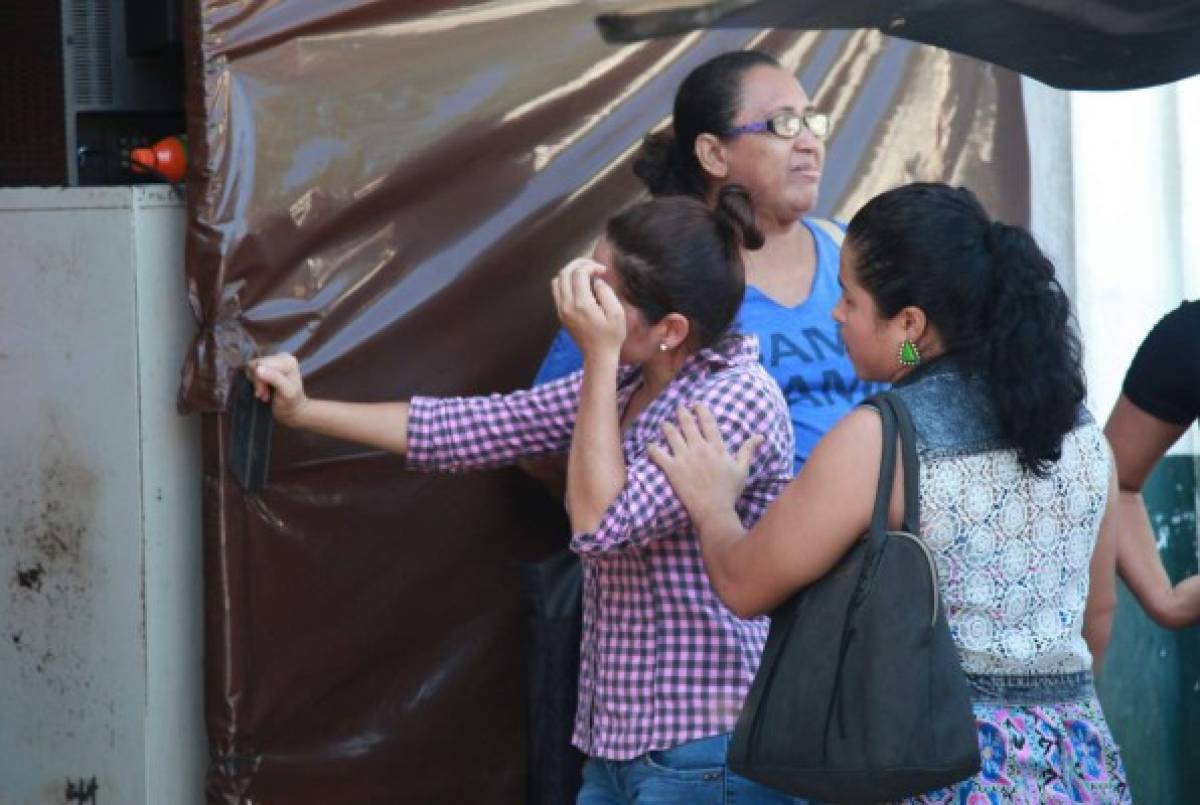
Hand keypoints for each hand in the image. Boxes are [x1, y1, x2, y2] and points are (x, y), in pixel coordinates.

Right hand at [247, 353, 309, 426]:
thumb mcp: (286, 392)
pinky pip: (252, 370)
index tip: (265, 395)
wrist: (293, 410)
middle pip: (256, 364)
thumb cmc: (291, 403)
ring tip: (265, 395)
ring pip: (252, 367)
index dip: (259, 380)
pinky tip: (263, 391)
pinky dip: (255, 382)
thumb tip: (258, 368)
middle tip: (265, 396)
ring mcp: (274, 360)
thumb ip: (275, 378)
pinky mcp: (267, 366)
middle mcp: (281, 357)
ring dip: (256, 383)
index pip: (262, 364)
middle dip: (258, 382)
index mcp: (288, 360)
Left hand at [551, 258, 624, 361]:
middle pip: (564, 273)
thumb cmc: (611, 336)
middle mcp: (567, 305)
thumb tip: (596, 281)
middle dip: (579, 264)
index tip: (603, 270)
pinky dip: (566, 282)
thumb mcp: (617, 313)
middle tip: (593, 266)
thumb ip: (606, 293)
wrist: (598, 356)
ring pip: (557, 280)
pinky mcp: (560, 314)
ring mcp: (561, 310)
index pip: (578, 273)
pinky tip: (580, 286)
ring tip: (585, 273)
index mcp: (582, 304)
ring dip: (570, 272)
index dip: (591, 266)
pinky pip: (557, 291)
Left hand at [648, 404, 763, 527]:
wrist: (713, 510)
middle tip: (678, 407)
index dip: (701, 411)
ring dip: (667, 426)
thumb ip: (748, 450)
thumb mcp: (742, 470)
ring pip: (671, 435)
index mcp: (716, 447)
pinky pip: (658, 454)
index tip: (696, 404)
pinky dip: (652, 448)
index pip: (707, 422)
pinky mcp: (672, 469)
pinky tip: (649, 445)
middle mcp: (699, 448)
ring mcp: (684, 458)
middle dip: (682, 413)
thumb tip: (760, 436)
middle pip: (687, 424)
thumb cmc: (729, 492)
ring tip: (664, 423)